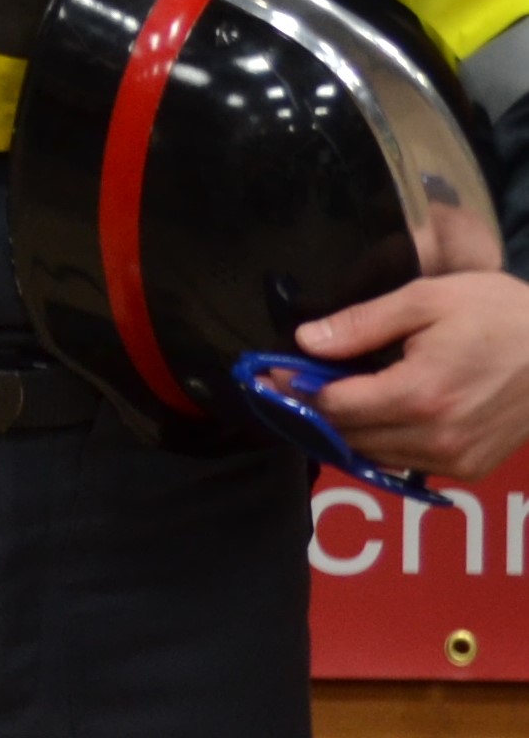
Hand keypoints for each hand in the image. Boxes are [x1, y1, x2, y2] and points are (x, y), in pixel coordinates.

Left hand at [302, 268, 528, 477]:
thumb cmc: (500, 314)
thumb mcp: (427, 300)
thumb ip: (361, 324)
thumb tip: (305, 341)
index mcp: (420, 394)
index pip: (334, 406)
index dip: (294, 389)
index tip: (268, 373)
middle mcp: (436, 437)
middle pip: (348, 436)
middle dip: (313, 411)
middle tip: (290, 383)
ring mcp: (456, 459)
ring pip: (374, 454)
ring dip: (345, 430)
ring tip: (329, 394)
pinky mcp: (471, 468)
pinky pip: (407, 462)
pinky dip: (382, 442)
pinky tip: (376, 412)